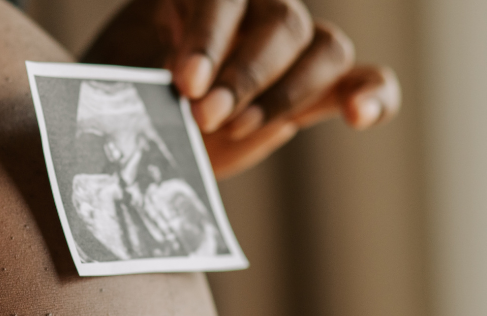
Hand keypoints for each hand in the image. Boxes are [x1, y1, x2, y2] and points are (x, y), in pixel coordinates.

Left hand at [83, 0, 400, 177]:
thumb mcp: (114, 81)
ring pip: (326, 48)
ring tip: (243, 129)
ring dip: (288, 94)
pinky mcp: (315, 90)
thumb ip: (133, 78)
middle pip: (284, 20)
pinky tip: (358, 117)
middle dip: (247, 74)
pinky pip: (363, 81)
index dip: (210, 38)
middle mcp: (254, 8)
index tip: (187, 83)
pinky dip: (373, 97)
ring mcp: (290, 48)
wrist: (130, 132)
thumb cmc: (120, 98)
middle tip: (204, 117)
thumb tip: (126, 86)